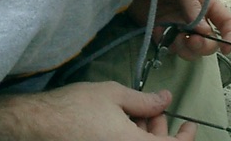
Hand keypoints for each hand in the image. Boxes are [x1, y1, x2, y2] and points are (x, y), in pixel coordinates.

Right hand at [0, 83, 195, 140]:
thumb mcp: (113, 95)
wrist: (40, 123)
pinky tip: (121, 120)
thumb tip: (166, 98)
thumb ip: (144, 100)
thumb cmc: (75, 108)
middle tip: (153, 107)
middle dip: (160, 127)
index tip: (189, 124)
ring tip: (133, 110)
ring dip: (144, 131)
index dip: (185, 137)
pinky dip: (129, 136)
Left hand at [127, 0, 230, 59]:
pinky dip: (168, 45)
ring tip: (177, 38)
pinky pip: (171, 48)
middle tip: (194, 41)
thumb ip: (193, 6)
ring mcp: (180, 28)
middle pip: (210, 42)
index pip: (226, 23)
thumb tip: (205, 31)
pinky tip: (161, 33)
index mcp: (207, 5)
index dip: (230, 36)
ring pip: (192, 50)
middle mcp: (196, 20)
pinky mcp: (164, 34)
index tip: (226, 48)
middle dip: (205, 46)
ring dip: (188, 49)